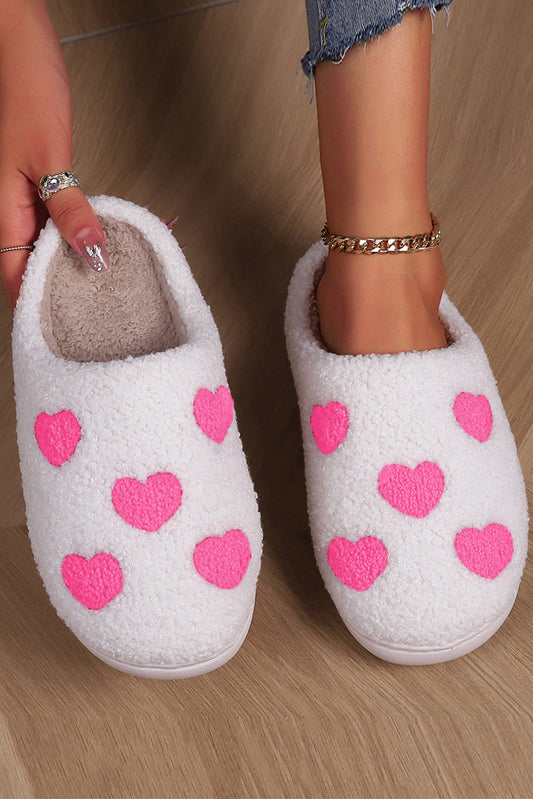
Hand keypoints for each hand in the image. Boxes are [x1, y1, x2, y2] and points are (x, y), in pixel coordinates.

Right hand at [0, 0, 108, 310]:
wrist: (19, 42)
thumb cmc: (25, 89)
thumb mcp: (50, 155)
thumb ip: (69, 208)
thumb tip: (90, 255)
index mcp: (3, 210)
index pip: (13, 276)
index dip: (32, 309)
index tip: (57, 338)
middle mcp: (10, 207)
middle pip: (28, 266)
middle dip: (54, 294)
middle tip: (87, 322)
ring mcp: (23, 194)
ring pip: (42, 245)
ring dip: (67, 266)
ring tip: (97, 292)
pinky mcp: (39, 180)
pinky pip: (53, 220)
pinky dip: (73, 236)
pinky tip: (94, 246)